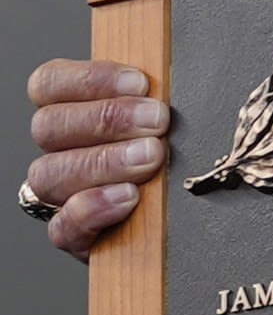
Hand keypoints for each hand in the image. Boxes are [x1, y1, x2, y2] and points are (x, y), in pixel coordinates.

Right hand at [24, 60, 168, 255]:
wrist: (182, 222)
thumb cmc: (176, 156)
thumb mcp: (167, 120)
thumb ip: (158, 98)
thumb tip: (176, 81)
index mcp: (72, 113)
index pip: (48, 84)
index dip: (87, 79)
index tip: (139, 83)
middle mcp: (59, 151)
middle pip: (49, 126)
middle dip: (107, 119)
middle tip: (158, 121)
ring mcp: (62, 195)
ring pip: (49, 174)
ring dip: (103, 162)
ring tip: (151, 158)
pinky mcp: (75, 235)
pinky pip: (62, 225)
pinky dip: (93, 209)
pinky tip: (128, 198)